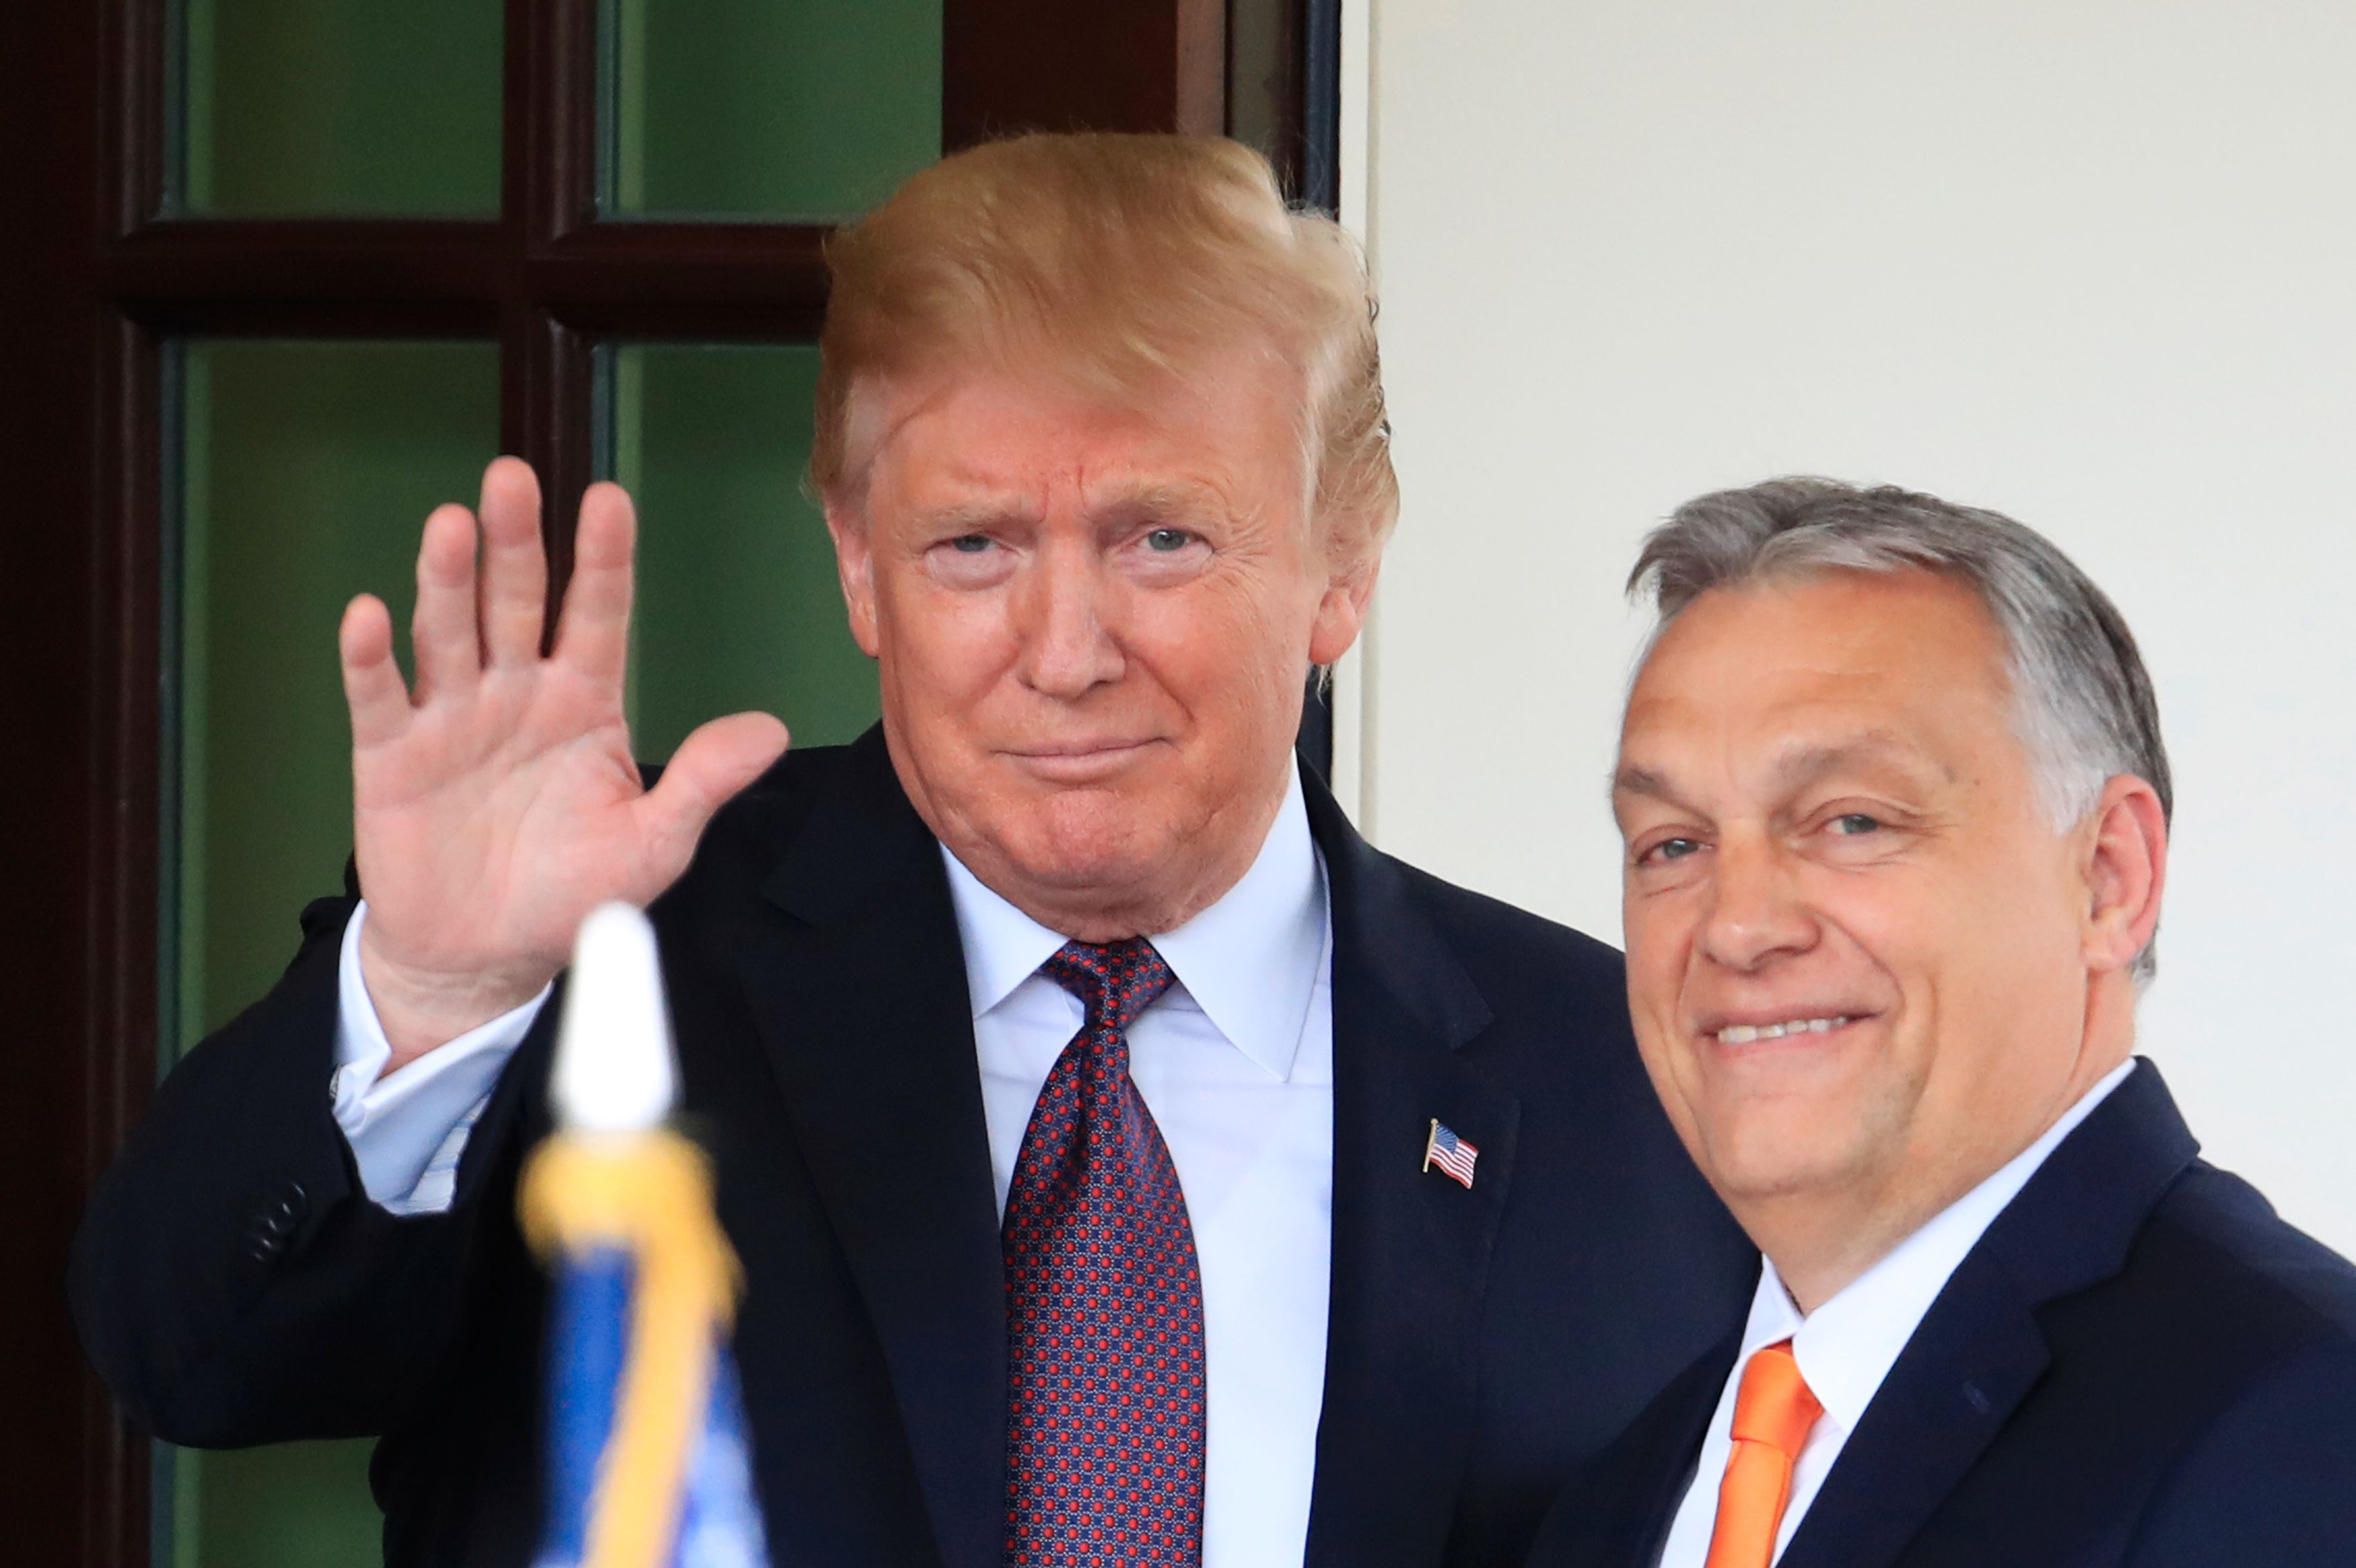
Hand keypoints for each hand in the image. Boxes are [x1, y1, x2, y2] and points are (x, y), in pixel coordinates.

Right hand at [340, 458, 788, 1069]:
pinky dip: (371, 658)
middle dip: (516, 542)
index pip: (598, 615)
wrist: (487, 956)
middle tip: (514, 476)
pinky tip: (368, 614)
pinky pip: (379, 698)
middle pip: (516, 602)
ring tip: (452, 523)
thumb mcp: (653, 843)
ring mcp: (450, 717)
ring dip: (447, 579)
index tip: (610, 499)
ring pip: (448, 632)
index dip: (603, 560)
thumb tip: (771, 730)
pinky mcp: (391, 756)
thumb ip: (703, 782)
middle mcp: (516, 691)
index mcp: (585, 701)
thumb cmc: (574, 891)